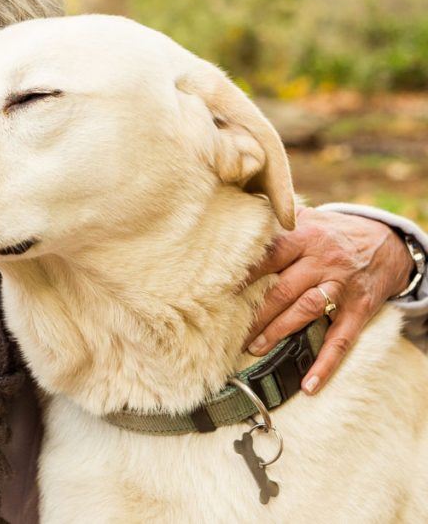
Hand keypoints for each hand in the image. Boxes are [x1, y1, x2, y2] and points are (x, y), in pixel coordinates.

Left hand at [244, 207, 413, 393]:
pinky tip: (310, 384)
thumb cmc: (332, 233)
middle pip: (283, 289)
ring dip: (278, 332)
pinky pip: (341, 340)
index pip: (268, 256)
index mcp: (305, 237)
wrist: (386, 242)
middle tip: (227, 330)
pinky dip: (326, 363)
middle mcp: (323, 261)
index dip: (243, 274)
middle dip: (254, 312)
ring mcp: (342, 287)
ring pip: (306, 311)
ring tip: (253, 348)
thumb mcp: (307, 219)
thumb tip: (232, 226)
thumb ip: (276, 225)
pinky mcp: (359, 310)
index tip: (217, 290)